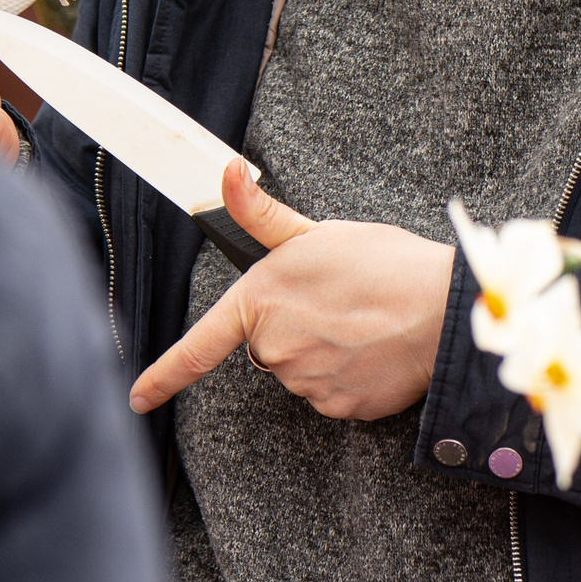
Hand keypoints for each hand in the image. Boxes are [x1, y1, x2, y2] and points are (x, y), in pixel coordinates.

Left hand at [129, 160, 455, 420]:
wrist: (443, 311)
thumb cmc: (385, 264)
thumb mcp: (316, 232)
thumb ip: (261, 214)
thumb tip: (226, 174)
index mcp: (260, 302)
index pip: (199, 348)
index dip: (163, 376)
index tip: (136, 400)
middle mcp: (274, 349)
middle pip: (267, 345)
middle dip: (292, 327)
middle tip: (337, 303)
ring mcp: (306, 382)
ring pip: (299, 369)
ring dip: (321, 350)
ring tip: (361, 323)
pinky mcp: (339, 407)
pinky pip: (331, 393)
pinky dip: (347, 376)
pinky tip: (372, 351)